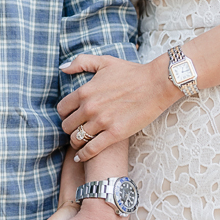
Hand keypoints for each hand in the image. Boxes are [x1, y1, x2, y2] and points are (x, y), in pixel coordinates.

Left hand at [58, 55, 178, 161]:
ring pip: (77, 139)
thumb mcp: (104, 62)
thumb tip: (62, 68)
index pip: (62, 109)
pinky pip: (92, 149)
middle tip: (76, 129)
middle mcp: (89, 108)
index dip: (64, 114)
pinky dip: (84, 155)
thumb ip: (81, 62)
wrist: (158, 84)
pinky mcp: (115, 134)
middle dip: (69, 128)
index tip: (70, 116)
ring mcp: (102, 122)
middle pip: (66, 126)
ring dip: (76, 141)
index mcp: (84, 92)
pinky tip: (81, 157)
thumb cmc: (132, 72)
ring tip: (80, 142)